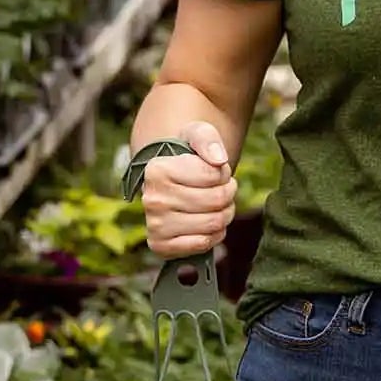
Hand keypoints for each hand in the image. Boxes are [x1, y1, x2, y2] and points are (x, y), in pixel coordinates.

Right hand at [142, 120, 236, 257]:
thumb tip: (218, 160)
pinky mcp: (160, 245)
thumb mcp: (197, 134)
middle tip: (222, 189)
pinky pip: (203, 244)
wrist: (172, 185)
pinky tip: (208, 224)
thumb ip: (208, 139)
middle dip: (228, 194)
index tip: (217, 171)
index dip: (224, 173)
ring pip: (214, 223)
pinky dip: (214, 235)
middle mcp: (152, 198)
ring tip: (217, 205)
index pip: (214, 174)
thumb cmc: (188, 158)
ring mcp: (155, 225)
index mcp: (157, 169)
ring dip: (225, 214)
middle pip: (217, 200)